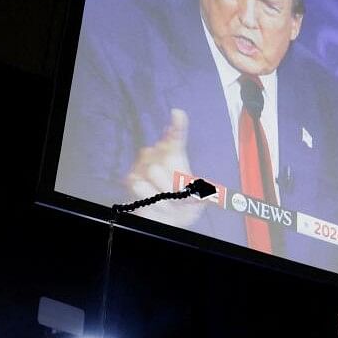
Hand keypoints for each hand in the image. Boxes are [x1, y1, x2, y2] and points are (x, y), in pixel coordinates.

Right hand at [125, 108, 203, 226]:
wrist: (165, 223)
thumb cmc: (181, 208)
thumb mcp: (197, 198)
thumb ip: (201, 189)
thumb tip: (205, 186)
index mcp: (176, 159)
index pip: (176, 139)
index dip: (177, 127)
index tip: (178, 114)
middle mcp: (158, 158)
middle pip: (166, 156)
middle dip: (176, 177)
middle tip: (181, 193)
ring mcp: (143, 167)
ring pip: (154, 170)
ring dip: (164, 191)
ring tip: (169, 201)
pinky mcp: (132, 179)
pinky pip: (141, 185)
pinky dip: (152, 198)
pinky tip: (156, 202)